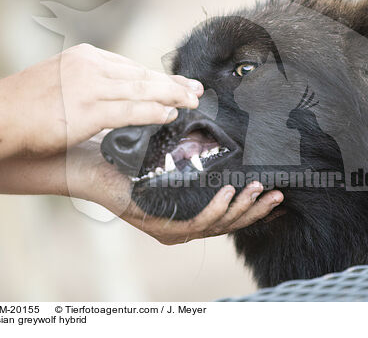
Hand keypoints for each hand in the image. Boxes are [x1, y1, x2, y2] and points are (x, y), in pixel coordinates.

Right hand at [0, 43, 202, 155]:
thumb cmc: (23, 105)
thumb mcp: (59, 82)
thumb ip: (87, 84)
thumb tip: (115, 95)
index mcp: (84, 56)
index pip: (131, 66)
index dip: (157, 77)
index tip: (176, 83)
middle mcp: (90, 65)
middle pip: (142, 74)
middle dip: (173, 83)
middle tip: (196, 90)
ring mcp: (88, 87)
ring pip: (142, 90)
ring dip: (171, 96)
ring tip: (191, 102)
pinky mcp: (86, 111)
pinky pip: (129, 110)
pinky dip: (153, 111)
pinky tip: (170, 114)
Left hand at [68, 140, 283, 244]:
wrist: (90, 164)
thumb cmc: (127, 158)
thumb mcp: (167, 156)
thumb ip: (192, 156)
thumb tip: (219, 137)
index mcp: (184, 212)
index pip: (226, 216)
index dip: (252, 209)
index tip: (273, 195)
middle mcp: (179, 226)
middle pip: (226, 225)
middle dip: (255, 211)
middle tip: (277, 196)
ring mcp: (168, 228)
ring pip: (214, 227)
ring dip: (240, 210)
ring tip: (256, 191)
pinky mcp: (157, 225)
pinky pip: (193, 223)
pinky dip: (214, 209)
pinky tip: (227, 192)